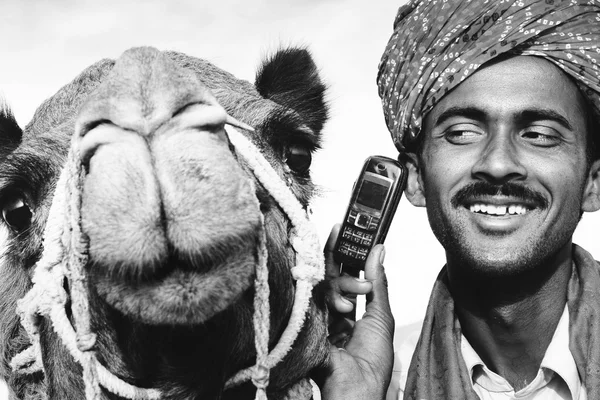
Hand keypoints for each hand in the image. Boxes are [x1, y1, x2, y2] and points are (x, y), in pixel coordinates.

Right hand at [316, 224, 394, 399]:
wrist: (356, 388)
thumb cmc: (372, 362)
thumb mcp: (381, 316)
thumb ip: (378, 282)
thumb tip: (379, 249)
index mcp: (348, 312)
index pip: (345, 274)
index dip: (347, 252)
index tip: (347, 229)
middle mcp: (329, 311)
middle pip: (329, 274)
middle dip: (336, 253)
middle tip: (341, 230)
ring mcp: (314, 314)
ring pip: (320, 282)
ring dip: (339, 284)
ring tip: (351, 303)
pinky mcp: (303, 320)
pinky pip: (308, 295)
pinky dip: (322, 290)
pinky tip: (331, 290)